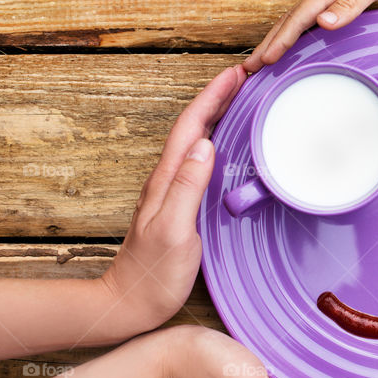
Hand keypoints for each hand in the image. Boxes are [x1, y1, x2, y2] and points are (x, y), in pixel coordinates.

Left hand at [99, 65, 246, 335]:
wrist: (130, 303)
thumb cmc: (152, 274)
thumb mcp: (174, 230)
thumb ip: (187, 187)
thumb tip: (205, 145)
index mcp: (167, 180)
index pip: (191, 127)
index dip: (213, 97)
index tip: (236, 74)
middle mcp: (168, 179)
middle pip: (194, 127)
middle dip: (218, 97)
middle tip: (246, 77)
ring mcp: (174, 191)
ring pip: (198, 141)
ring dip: (218, 116)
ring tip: (241, 100)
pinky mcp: (182, 204)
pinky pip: (201, 162)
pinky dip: (218, 142)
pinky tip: (230, 146)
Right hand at [244, 0, 377, 70]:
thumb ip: (348, 5)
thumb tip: (322, 23)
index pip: (297, 20)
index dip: (281, 42)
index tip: (266, 61)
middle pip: (286, 21)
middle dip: (267, 44)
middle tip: (248, 67)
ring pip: (292, 20)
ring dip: (274, 39)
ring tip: (260, 59)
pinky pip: (303, 18)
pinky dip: (290, 31)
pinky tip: (288, 41)